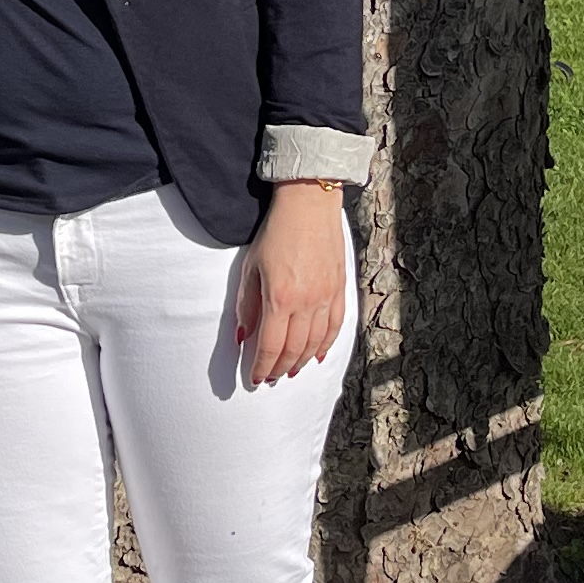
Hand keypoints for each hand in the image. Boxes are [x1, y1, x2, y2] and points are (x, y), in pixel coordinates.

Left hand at [232, 182, 351, 387]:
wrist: (309, 204)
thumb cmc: (276, 232)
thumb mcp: (251, 268)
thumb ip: (246, 306)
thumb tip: (243, 337)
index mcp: (280, 298)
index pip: (270, 346)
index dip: (261, 367)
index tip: (254, 378)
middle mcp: (306, 302)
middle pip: (293, 350)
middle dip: (279, 368)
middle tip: (270, 378)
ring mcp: (326, 297)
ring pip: (315, 343)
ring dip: (301, 361)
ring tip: (289, 371)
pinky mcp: (340, 289)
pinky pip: (334, 327)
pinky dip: (325, 345)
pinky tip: (316, 355)